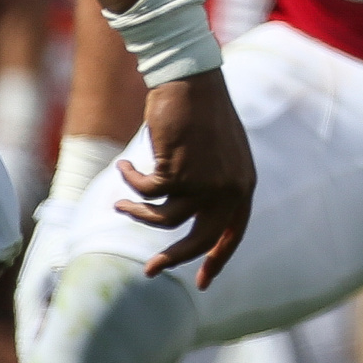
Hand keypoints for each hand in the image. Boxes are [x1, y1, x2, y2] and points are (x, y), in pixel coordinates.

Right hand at [120, 68, 253, 286]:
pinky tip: (123, 167)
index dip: (217, 258)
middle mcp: (229, 189)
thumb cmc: (201, 111)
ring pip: (163, 219)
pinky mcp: (177, 174)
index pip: (233, 233)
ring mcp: (204, 183)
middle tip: (151, 271)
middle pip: (199, 239)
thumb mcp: (217, 153)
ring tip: (119, 206)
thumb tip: (186, 219)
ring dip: (137, 213)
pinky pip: (145, 192)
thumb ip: (212, 184)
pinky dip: (131, 182)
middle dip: (173, 258)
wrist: (191, 80)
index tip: (203, 282)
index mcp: (243, 185)